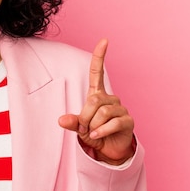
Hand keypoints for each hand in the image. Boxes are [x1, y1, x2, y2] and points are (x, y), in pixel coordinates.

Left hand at [58, 39, 134, 164]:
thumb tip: (61, 120)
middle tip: (85, 128)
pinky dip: (102, 131)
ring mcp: (121, 109)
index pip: (97, 72)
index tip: (104, 40)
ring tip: (94, 133)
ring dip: (94, 126)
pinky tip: (98, 136)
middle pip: (94, 101)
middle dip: (85, 117)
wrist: (109, 150)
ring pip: (103, 112)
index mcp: (97, 95)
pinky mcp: (128, 121)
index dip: (99, 56)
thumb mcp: (79, 127)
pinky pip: (113, 123)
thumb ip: (71, 122)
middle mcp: (111, 98)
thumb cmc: (94, 133)